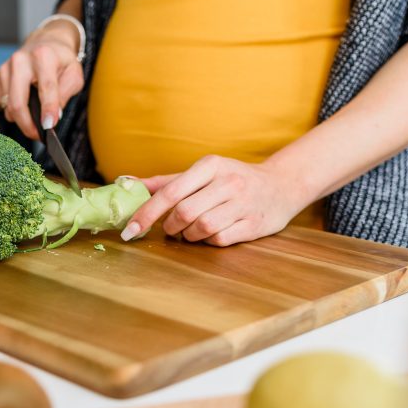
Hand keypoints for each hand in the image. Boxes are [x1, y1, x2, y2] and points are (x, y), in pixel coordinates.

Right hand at [0, 20, 83, 139]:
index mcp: (43, 56)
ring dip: (22, 118)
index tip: (49, 126)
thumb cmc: (61, 61)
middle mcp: (20, 59)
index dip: (47, 109)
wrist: (45, 44)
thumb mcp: (74, 74)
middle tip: (38, 135)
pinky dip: (13, 109)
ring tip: (36, 113)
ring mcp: (5, 67)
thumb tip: (53, 115)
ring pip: (8, 106)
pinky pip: (2, 103)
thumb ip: (66, 93)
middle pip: (18, 102)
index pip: (45, 87)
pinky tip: (24, 100)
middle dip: (27, 124)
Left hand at [121, 156, 309, 246]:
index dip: (146, 213)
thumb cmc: (232, 180)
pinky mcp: (255, 224)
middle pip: (185, 213)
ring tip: (191, 231)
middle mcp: (229, 182)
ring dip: (189, 236)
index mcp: (210, 165)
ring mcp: (244, 203)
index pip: (171, 192)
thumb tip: (126, 182)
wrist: (282, 185)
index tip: (130, 230)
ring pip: (202, 228)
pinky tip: (211, 235)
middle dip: (170, 226)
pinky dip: (209, 242)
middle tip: (171, 229)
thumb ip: (165, 181)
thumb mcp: (201, 173)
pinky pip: (221, 240)